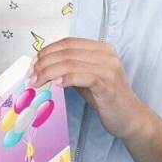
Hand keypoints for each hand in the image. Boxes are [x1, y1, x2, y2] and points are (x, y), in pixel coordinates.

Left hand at [30, 38, 147, 140]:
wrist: (131, 118)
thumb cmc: (105, 98)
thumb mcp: (85, 77)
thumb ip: (69, 68)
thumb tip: (40, 65)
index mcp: (101, 49)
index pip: (68, 43)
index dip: (47, 51)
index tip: (32, 63)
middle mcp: (106, 55)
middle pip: (66, 52)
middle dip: (43, 62)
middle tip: (31, 75)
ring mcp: (109, 69)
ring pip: (70, 63)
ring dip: (48, 72)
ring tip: (36, 82)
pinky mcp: (108, 85)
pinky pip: (82, 76)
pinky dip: (65, 78)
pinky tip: (55, 85)